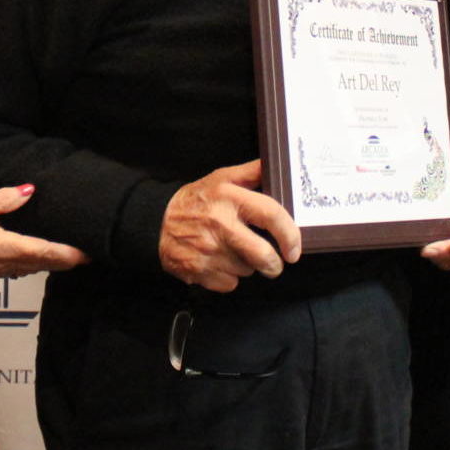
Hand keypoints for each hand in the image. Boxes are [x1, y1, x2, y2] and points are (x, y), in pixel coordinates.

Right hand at [0, 184, 86, 280]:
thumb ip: (3, 199)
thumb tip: (28, 192)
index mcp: (5, 249)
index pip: (47, 253)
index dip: (69, 255)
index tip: (89, 254)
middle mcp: (1, 265)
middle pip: (39, 262)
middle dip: (59, 258)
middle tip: (79, 254)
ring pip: (22, 264)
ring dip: (36, 255)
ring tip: (51, 248)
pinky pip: (3, 262)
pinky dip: (11, 252)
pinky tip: (4, 236)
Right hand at [159, 160, 300, 292]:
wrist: (155, 221)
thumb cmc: (195, 200)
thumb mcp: (221, 178)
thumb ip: (251, 172)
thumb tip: (276, 165)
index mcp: (229, 198)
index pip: (271, 215)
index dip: (290, 234)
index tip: (294, 248)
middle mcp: (220, 224)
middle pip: (263, 255)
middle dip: (274, 264)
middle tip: (273, 262)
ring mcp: (208, 250)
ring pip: (247, 271)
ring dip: (246, 266)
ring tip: (232, 251)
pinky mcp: (198, 270)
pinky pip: (229, 283)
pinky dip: (228, 277)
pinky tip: (218, 262)